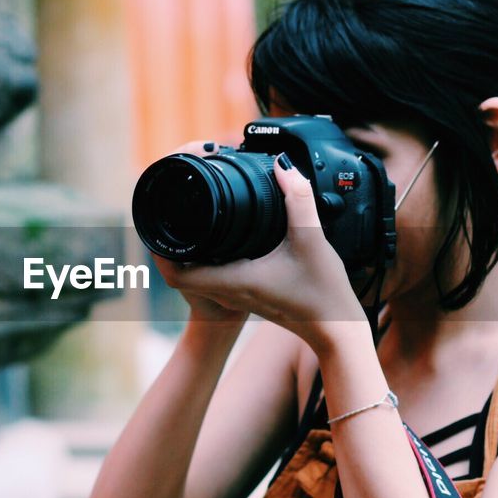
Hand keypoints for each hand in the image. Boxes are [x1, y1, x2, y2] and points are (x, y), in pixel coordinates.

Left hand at [154, 152, 367, 348]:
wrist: (337, 330)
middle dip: (172, 245)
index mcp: (235, 280)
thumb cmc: (323, 295)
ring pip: (199, 275)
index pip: (177, 275)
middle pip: (182, 272)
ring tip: (192, 222)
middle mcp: (231, 290)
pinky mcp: (250, 295)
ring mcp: (239, 295)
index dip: (161, 252)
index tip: (161, 226)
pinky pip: (217, 277)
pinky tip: (225, 240)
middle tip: (173, 214)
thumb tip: (284, 167)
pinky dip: (211, 259)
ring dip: (191, 253)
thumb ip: (298, 199)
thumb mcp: (312, 240)